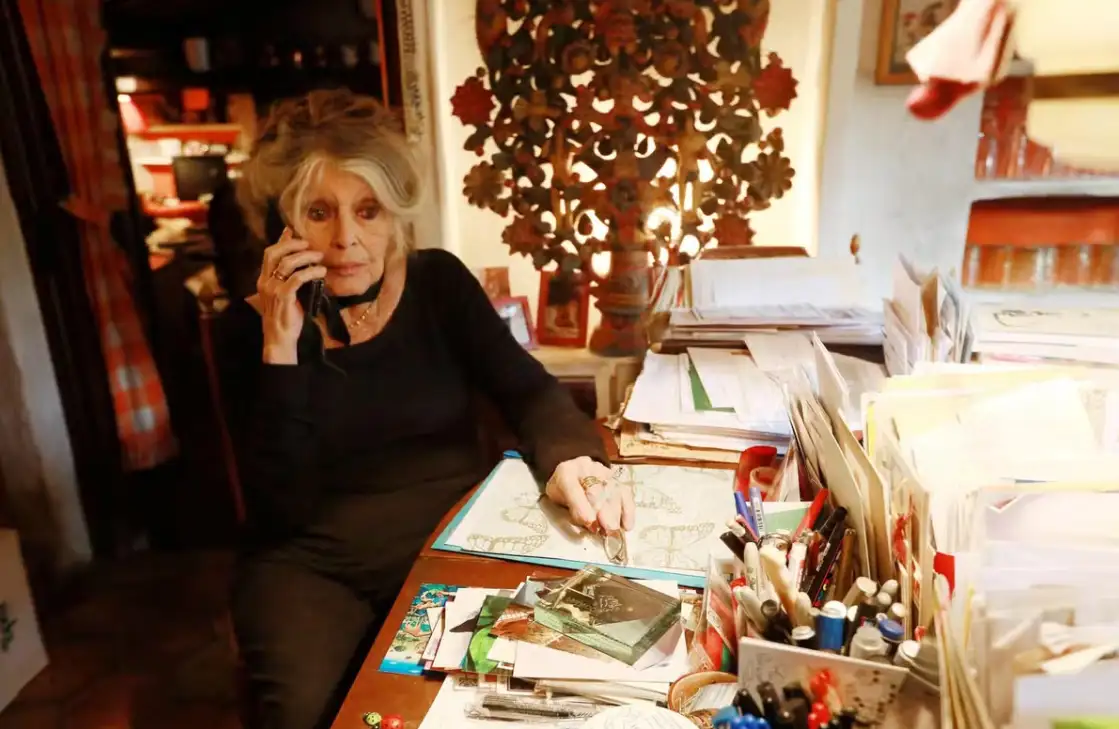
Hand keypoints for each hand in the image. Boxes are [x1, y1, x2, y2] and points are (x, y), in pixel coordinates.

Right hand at [256, 228, 325, 363]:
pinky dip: (311, 272)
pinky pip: (298, 278)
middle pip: (275, 253)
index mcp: (263, 279)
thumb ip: (289, 277)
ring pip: (288, 263)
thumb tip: (299, 260)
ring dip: (306, 257)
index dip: (282, 241)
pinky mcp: (284, 296)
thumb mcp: (284, 293)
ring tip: (320, 258)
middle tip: (309, 245)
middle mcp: (265, 281)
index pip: (269, 253)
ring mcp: (273, 289)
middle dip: (293, 245)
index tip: (293, 232)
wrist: (279, 337)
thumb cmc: (285, 316)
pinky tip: (321, 271)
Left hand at [545, 457, 635, 532]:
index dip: (581, 506)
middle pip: (597, 489)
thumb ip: (570, 509)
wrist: (572, 474)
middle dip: (604, 511)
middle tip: (608, 529)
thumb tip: (589, 523)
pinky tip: (627, 525)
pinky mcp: (615, 478)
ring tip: (615, 530)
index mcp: (565, 472)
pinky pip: (625, 493)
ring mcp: (603, 471)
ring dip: (615, 513)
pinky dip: (627, 510)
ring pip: (613, 491)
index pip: (573, 488)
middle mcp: (585, 468)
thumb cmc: (562, 491)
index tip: (589, 522)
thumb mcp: (556, 500)